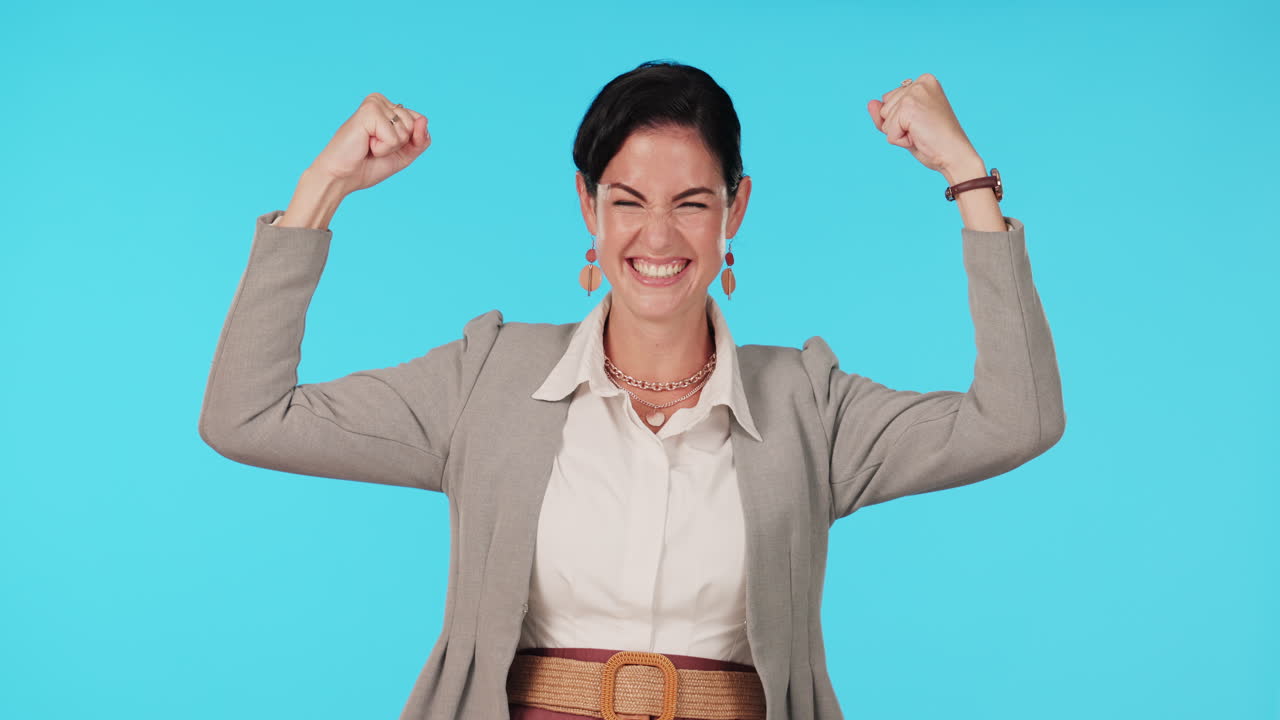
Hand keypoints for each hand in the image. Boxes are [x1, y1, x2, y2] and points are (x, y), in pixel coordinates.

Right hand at [309, 92, 430, 194]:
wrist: (342, 177)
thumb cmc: (368, 165)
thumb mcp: (405, 154)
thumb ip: (420, 139)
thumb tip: (424, 119)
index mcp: (388, 107)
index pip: (420, 122)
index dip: (409, 142)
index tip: (385, 146)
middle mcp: (381, 101)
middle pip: (415, 125)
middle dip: (399, 144)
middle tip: (374, 147)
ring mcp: (374, 103)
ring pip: (406, 130)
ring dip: (389, 147)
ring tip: (369, 145)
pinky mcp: (368, 111)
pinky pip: (394, 137)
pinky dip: (382, 148)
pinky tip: (365, 144)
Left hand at [866, 74, 978, 175]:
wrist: (955, 155)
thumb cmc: (935, 142)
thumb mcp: (906, 124)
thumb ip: (885, 114)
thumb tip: (870, 103)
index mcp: (924, 81)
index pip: (890, 100)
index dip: (901, 119)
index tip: (924, 123)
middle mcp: (920, 82)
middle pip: (885, 108)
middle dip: (899, 125)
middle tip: (923, 130)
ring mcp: (914, 93)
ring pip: (885, 120)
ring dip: (900, 133)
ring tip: (922, 133)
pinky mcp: (908, 107)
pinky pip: (889, 132)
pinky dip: (900, 141)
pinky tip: (919, 138)